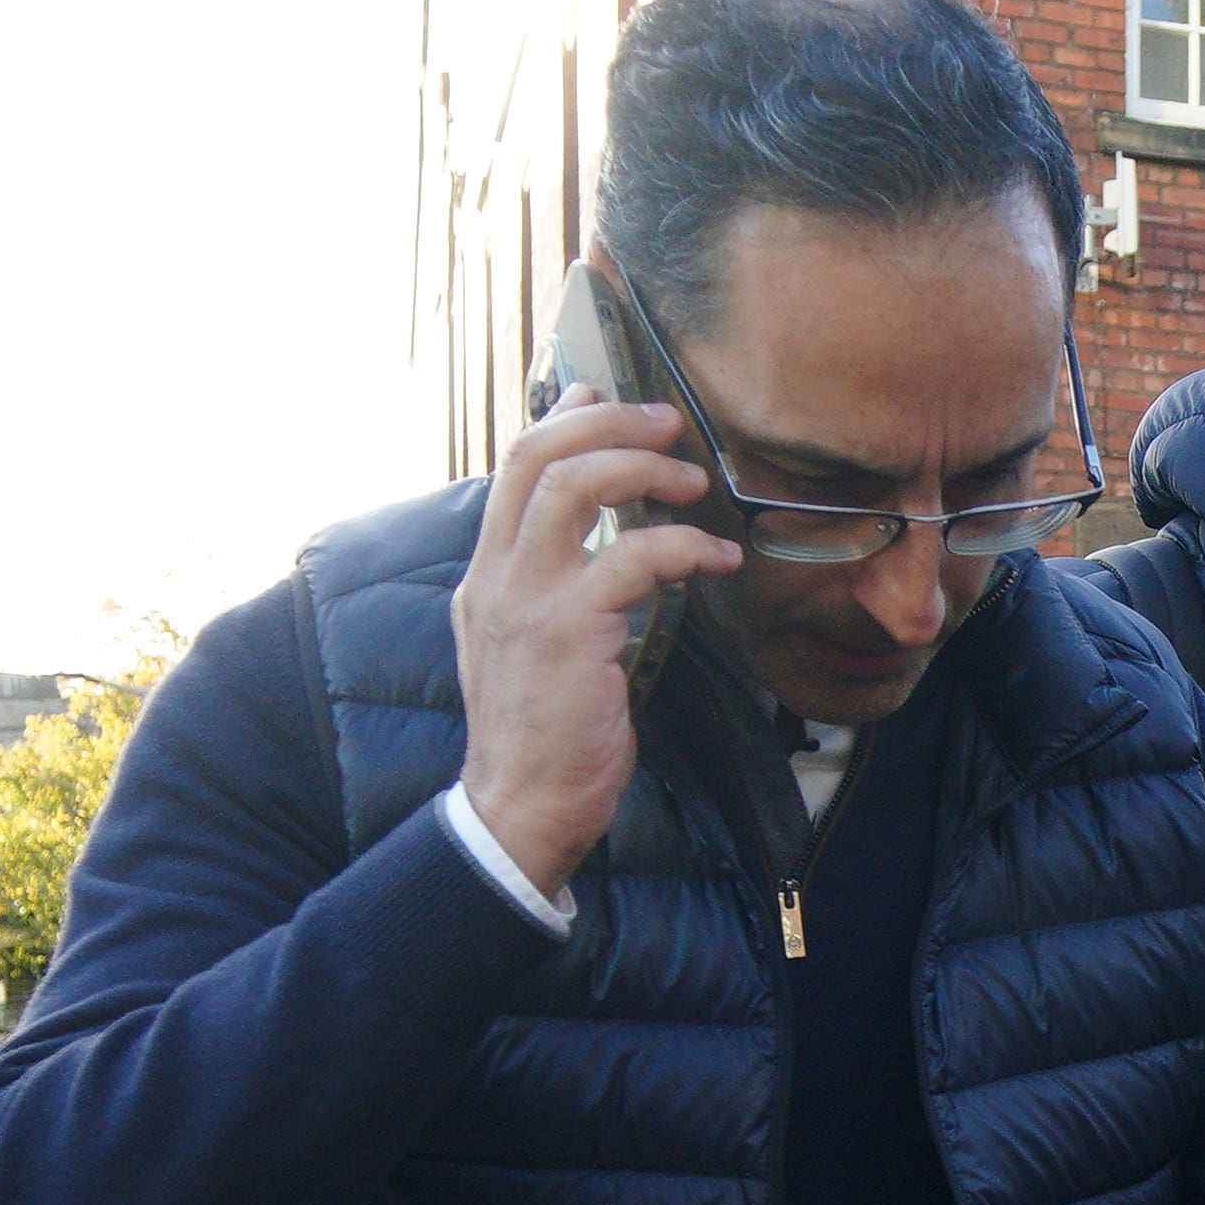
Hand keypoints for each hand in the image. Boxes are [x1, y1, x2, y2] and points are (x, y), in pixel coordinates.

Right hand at [451, 383, 743, 899]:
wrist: (520, 808)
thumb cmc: (544, 734)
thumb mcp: (533, 647)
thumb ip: (551, 589)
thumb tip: (599, 539)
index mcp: (487, 575)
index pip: (511, 468)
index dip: (562, 421)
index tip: (605, 396)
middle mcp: (496, 576)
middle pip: (536, 456)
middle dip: (607, 423)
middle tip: (667, 422)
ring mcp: (525, 599)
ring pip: (573, 487)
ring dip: (641, 469)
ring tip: (693, 480)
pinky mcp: (567, 631)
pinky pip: (631, 557)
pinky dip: (682, 545)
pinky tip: (717, 558)